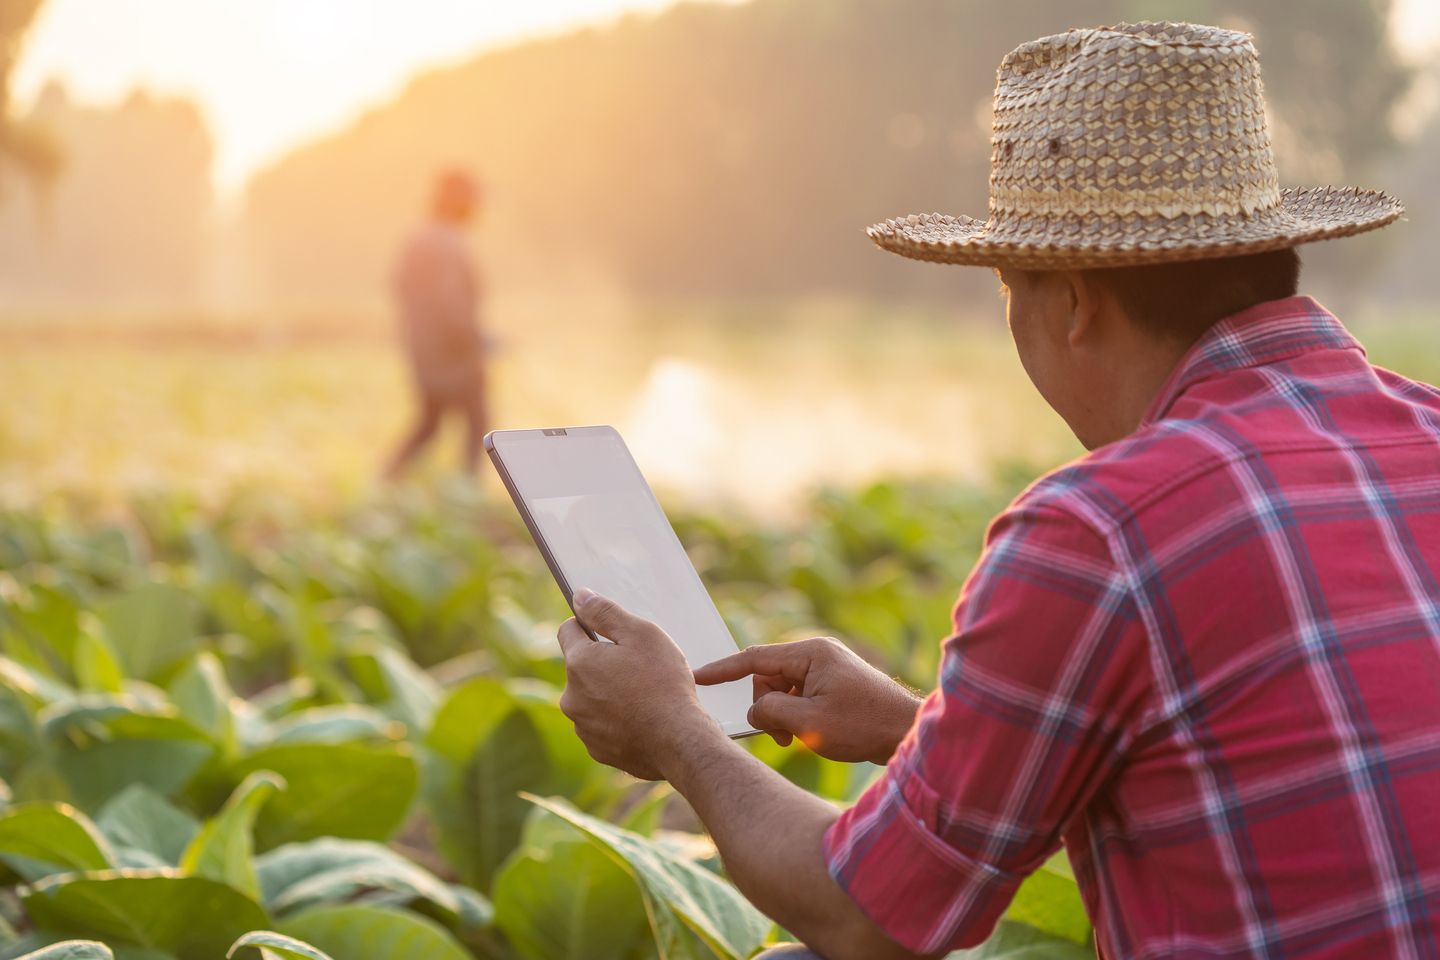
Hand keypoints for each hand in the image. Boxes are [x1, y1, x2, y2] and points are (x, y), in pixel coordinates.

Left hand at [557, 589, 716, 779]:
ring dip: (609, 693)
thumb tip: (580, 597)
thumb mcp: (641, 634)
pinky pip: (602, 725)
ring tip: (644, 696)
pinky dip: (617, 720)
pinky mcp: (597, 748)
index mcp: (579, 663)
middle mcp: (571, 696)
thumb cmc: (664, 683)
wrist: (679, 741)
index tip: (608, 631)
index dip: (588, 624)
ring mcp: (583, 726)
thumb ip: (605, 612)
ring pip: (591, 698)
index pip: (567, 629)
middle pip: (581, 667)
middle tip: (638, 667)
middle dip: (603, 663)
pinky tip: (642, 719)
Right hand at [694, 637, 922, 764]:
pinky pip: (800, 696)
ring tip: (798, 739)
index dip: (722, 670)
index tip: (697, 677)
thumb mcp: (808, 722)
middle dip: (766, 707)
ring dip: (782, 716)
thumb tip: (756, 710)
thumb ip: (771, 711)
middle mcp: (818, 654)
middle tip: (780, 737)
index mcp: (810, 654)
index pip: (754, 658)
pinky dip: (797, 716)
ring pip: (783, 690)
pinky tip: (811, 734)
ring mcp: (827, 669)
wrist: (908, 732)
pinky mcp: (834, 685)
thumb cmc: (863, 726)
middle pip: (768, 677)